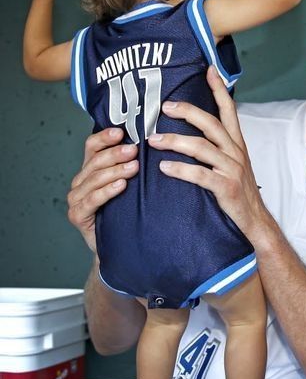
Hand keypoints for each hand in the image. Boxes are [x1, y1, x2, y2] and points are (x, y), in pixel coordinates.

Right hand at [67, 128, 138, 253]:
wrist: (120, 245)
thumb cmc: (126, 212)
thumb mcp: (131, 187)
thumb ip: (132, 167)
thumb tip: (155, 144)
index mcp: (91, 170)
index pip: (92, 147)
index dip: (104, 138)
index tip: (120, 132)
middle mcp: (80, 182)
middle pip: (95, 162)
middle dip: (115, 154)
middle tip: (134, 150)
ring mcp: (76, 199)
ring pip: (94, 179)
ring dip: (115, 171)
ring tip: (133, 167)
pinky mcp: (78, 215)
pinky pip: (92, 200)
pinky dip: (107, 191)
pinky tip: (121, 186)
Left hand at [149, 66, 271, 241]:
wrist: (254, 221)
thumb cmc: (238, 191)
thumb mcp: (232, 163)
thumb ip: (217, 146)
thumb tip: (195, 129)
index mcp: (237, 144)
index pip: (229, 110)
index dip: (219, 89)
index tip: (209, 69)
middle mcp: (236, 152)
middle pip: (211, 124)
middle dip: (187, 112)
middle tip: (163, 106)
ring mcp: (232, 169)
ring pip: (202, 148)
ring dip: (175, 141)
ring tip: (153, 140)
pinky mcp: (226, 187)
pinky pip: (200, 175)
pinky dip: (181, 169)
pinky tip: (164, 168)